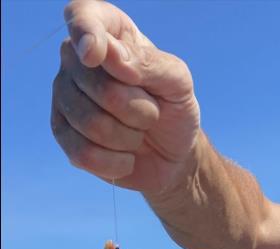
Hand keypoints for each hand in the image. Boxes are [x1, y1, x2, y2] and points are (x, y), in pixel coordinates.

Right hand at [52, 0, 199, 194]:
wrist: (173, 154)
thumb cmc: (174, 109)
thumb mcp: (178, 83)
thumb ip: (149, 62)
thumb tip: (108, 54)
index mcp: (107, 32)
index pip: (82, 17)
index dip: (85, 33)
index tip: (94, 54)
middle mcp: (76, 60)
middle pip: (97, 85)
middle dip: (137, 109)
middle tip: (151, 113)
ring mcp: (64, 96)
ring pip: (91, 123)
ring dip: (129, 137)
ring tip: (138, 133)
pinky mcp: (64, 135)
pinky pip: (84, 154)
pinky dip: (116, 163)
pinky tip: (126, 157)